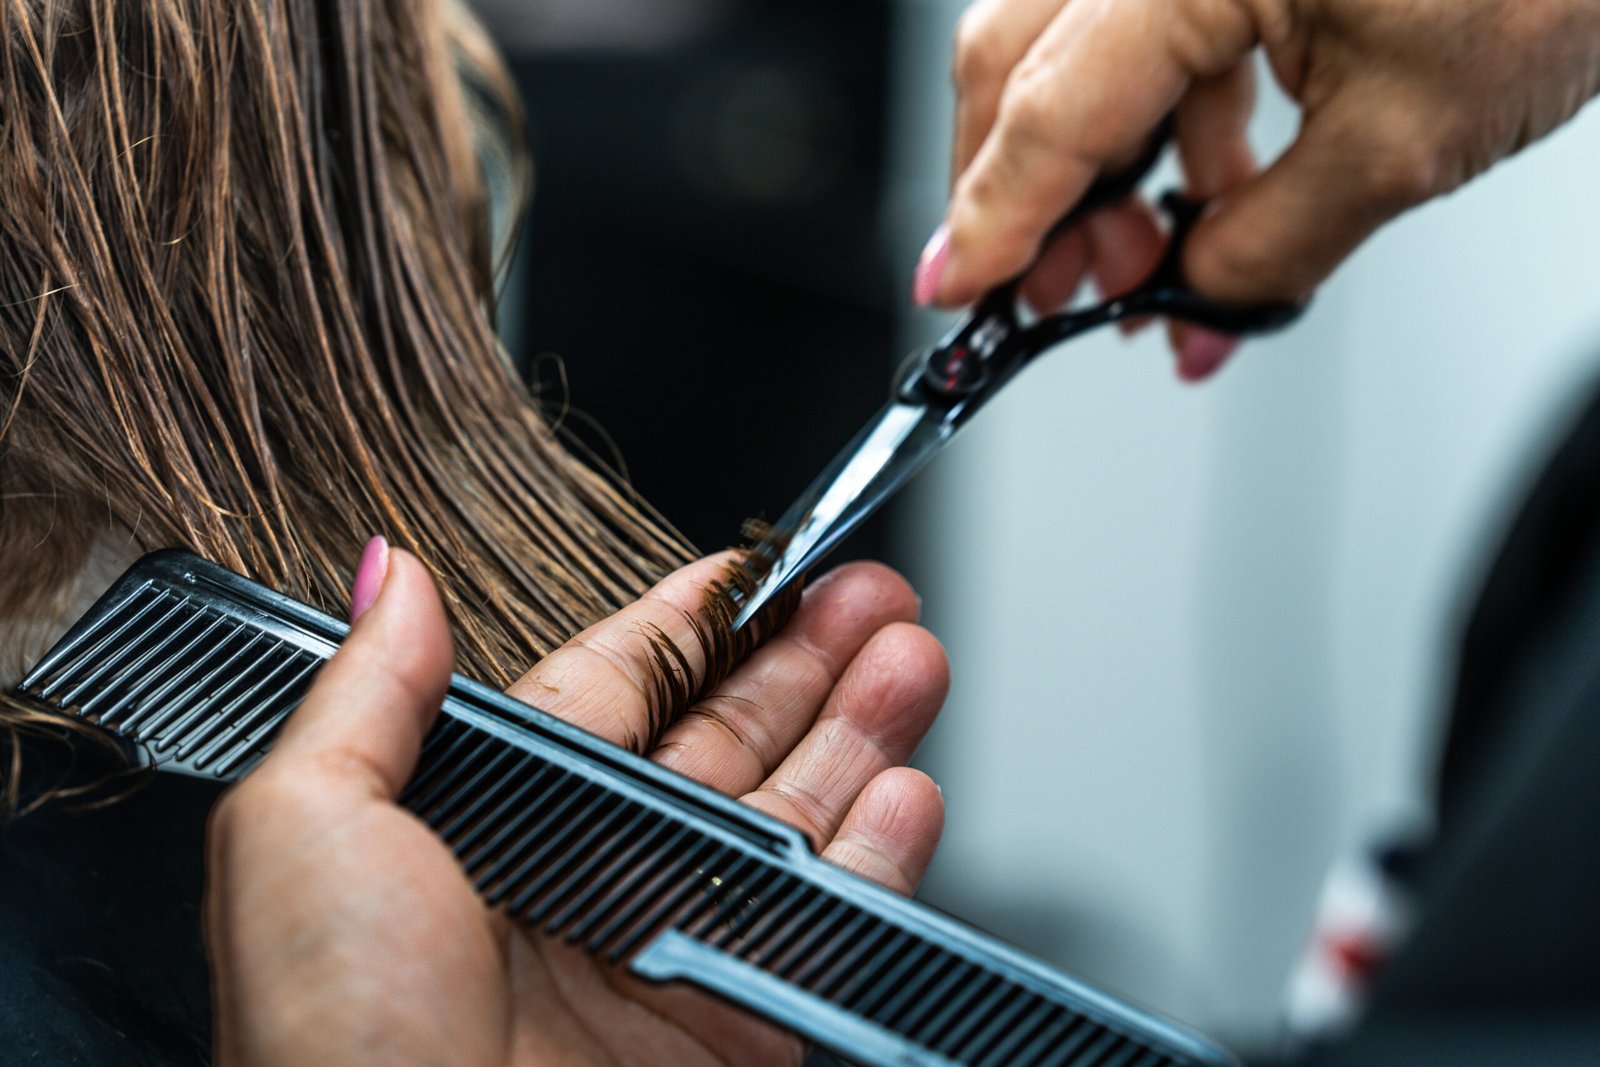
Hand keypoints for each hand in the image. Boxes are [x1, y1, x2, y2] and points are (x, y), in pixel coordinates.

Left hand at [205, 547, 947, 1065]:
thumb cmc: (332, 1038)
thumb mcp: (303, 830)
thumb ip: (368, 692)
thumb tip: (389, 573)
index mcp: (496, 823)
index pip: (619, 691)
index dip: (695, 623)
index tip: (758, 566)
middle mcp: (589, 881)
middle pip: (724, 740)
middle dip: (804, 657)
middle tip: (870, 594)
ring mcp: (670, 956)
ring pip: (790, 814)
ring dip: (859, 728)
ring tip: (911, 656)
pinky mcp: (736, 1032)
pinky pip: (827, 924)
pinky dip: (880, 856)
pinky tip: (908, 788)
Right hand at [918, 0, 1599, 378]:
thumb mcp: (1407, 138)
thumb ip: (1270, 245)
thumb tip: (1195, 306)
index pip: (1047, 113)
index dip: (993, 222)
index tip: (957, 294)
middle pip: (1017, 67)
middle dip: (1024, 198)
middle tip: (1053, 295)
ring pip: (1073, 50)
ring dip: (1097, 168)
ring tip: (1150, 256)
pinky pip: (1150, 27)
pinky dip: (1163, 119)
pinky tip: (1211, 187)